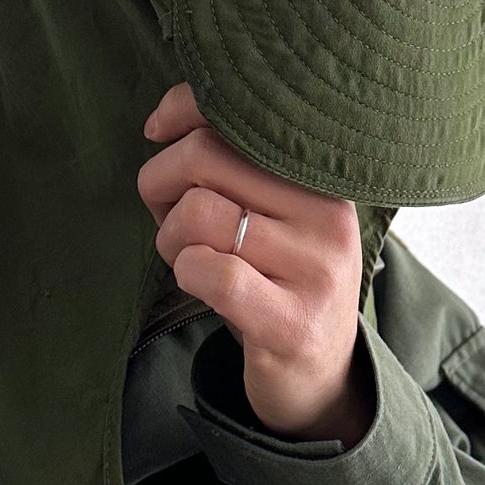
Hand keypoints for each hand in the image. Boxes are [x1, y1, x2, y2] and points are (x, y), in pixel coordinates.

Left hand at [136, 81, 375, 447]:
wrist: (321, 376)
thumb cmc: (276, 282)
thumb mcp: (271, 213)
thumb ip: (230, 164)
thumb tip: (162, 122)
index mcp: (321, 179)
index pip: (244, 112)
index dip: (184, 108)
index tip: (157, 130)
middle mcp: (327, 216)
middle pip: (207, 157)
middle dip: (161, 182)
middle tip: (167, 215)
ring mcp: (315, 270)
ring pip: (199, 215)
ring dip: (171, 238)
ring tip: (189, 257)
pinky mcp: (291, 323)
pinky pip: (213, 273)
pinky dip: (187, 272)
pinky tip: (200, 283)